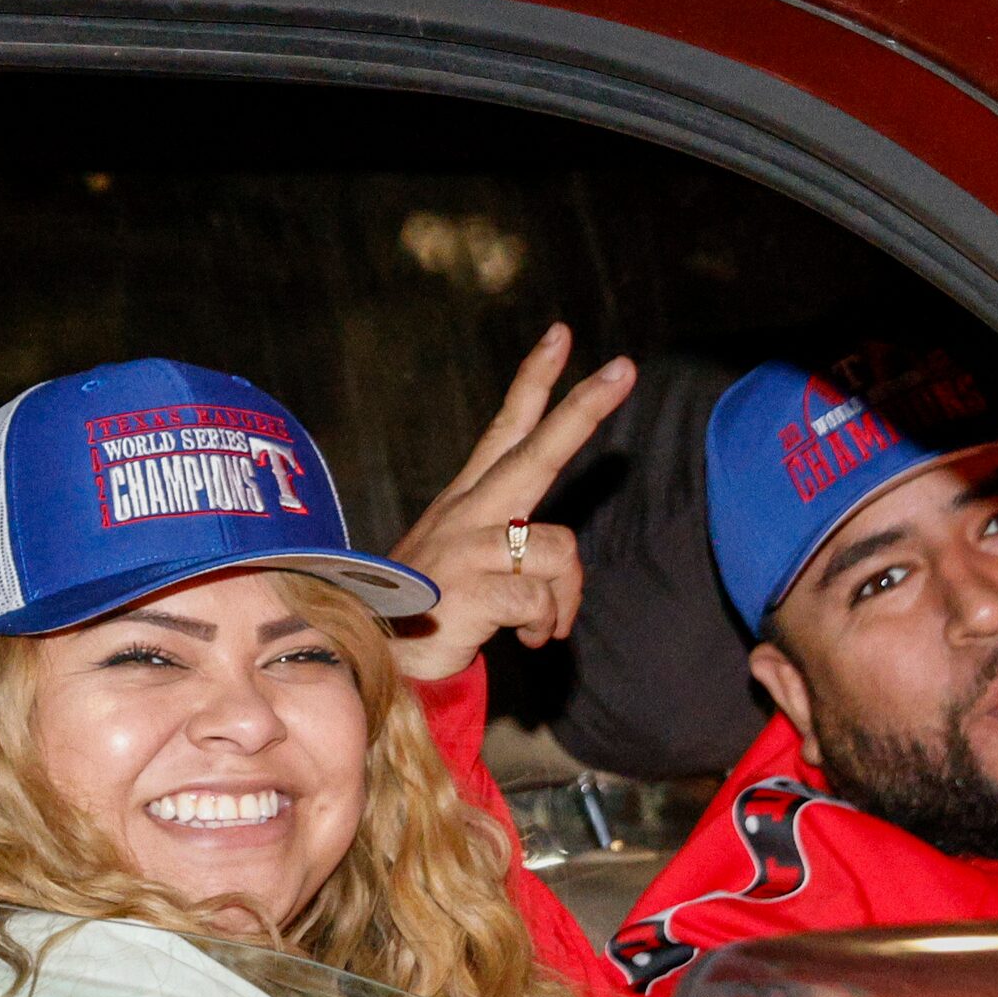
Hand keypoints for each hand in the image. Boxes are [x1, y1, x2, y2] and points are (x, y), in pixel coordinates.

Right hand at [385, 322, 636, 682]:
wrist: (373, 661)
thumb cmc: (427, 611)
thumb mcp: (467, 563)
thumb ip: (512, 546)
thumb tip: (562, 557)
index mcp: (468, 500)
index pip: (505, 428)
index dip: (535, 380)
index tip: (561, 335)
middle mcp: (467, 513)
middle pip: (536, 452)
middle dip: (584, 409)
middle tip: (624, 368)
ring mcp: (466, 550)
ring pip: (557, 548)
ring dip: (564, 596)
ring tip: (542, 624)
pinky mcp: (471, 592)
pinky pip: (540, 601)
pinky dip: (544, 625)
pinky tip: (526, 639)